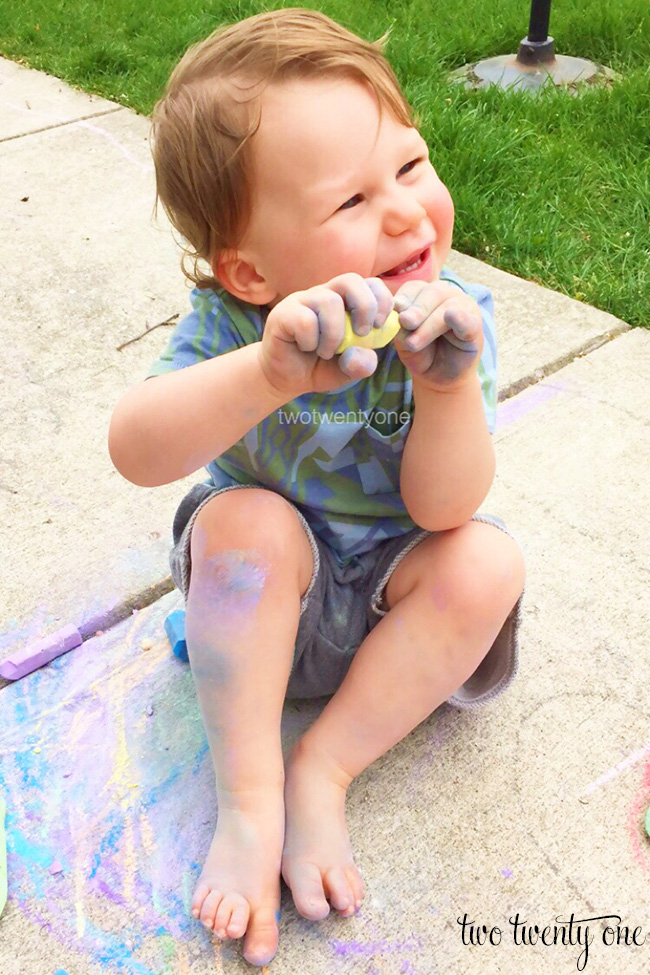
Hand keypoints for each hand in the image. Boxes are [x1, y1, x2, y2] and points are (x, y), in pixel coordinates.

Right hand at [258, 273, 393, 396]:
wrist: (285, 378)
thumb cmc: (319, 367)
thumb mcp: (348, 370)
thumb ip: (362, 364)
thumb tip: (359, 354)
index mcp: (345, 302)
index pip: (370, 284)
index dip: (382, 301)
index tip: (378, 326)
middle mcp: (325, 295)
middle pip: (351, 280)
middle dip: (364, 307)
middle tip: (361, 334)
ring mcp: (303, 301)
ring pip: (329, 301)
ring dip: (334, 334)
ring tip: (327, 352)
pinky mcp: (283, 313)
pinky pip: (305, 319)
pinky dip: (311, 340)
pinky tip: (306, 348)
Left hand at [392, 281, 483, 391]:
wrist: (439, 378)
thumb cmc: (421, 354)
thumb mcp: (405, 341)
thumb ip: (402, 328)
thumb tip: (401, 315)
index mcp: (424, 294)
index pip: (413, 288)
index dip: (403, 298)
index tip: (395, 310)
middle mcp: (445, 295)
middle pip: (431, 293)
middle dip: (416, 310)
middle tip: (405, 322)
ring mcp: (463, 307)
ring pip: (446, 307)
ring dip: (429, 325)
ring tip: (414, 344)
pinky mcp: (475, 325)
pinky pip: (467, 320)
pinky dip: (460, 319)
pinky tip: (451, 317)